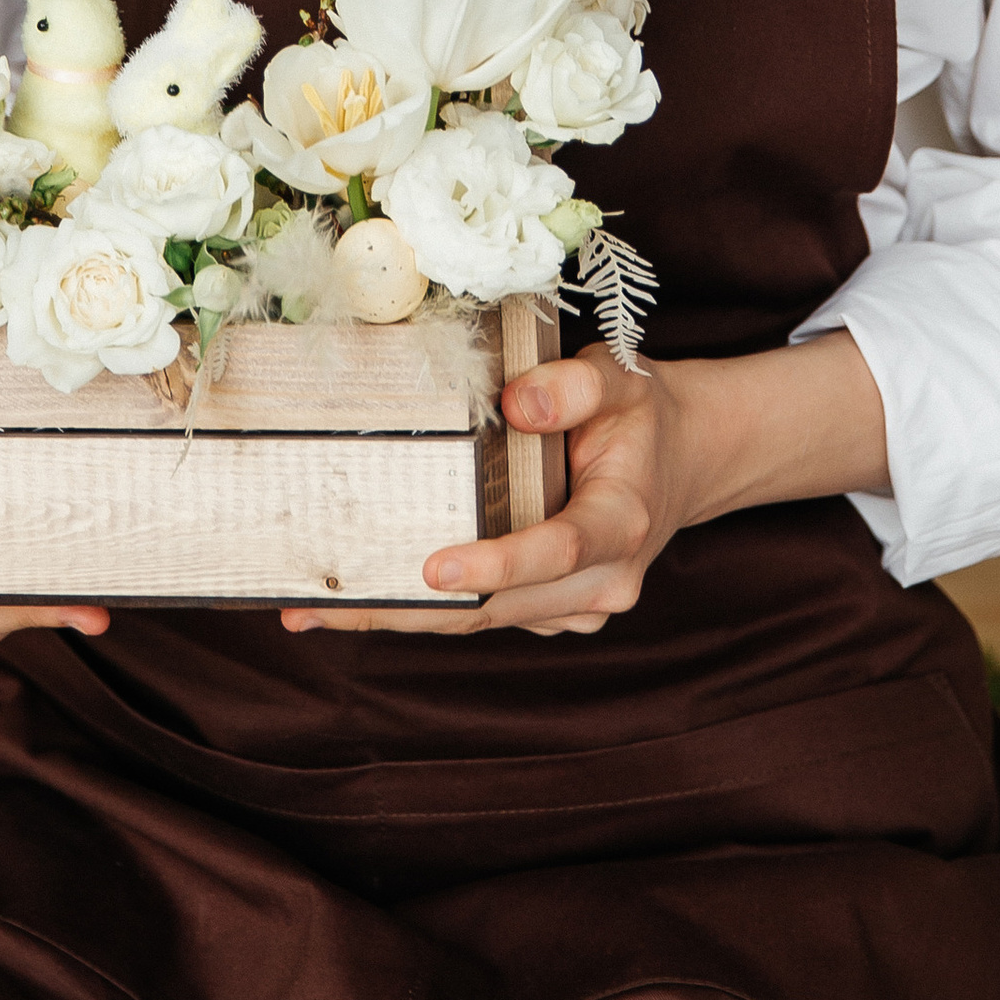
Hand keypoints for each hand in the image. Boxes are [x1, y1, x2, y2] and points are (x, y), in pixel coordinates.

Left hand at [282, 344, 690, 637]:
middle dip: (408, 609)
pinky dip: (427, 610)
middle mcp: (604, 581)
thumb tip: (514, 404)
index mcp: (622, 522)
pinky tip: (362, 597)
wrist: (684, 460)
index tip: (431, 571)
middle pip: (498, 607)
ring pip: (482, 621)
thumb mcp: (619, 377)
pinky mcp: (552, 612)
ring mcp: (578, 607)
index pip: (556, 551)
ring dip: (400, 617)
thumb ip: (572, 385)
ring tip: (315, 607)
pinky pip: (486, 616)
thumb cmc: (639, 416)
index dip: (495, 565)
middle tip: (322, 605)